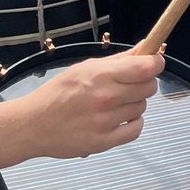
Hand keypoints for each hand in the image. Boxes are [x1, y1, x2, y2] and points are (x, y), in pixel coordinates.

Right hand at [4, 47, 163, 164]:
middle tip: (129, 84)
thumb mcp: (86, 66)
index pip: (146, 68)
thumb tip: (145, 47)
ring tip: (116, 102)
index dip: (156, 62)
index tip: (155, 61)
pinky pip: (135, 130)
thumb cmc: (59, 92)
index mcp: (101, 75)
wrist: (33, 124)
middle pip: (148, 87)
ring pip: (142, 107)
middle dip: (144, 82)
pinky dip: (133, 124)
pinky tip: (120, 118)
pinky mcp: (102, 143)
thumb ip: (119, 59)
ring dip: (135, 103)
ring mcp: (105, 122)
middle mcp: (106, 98)